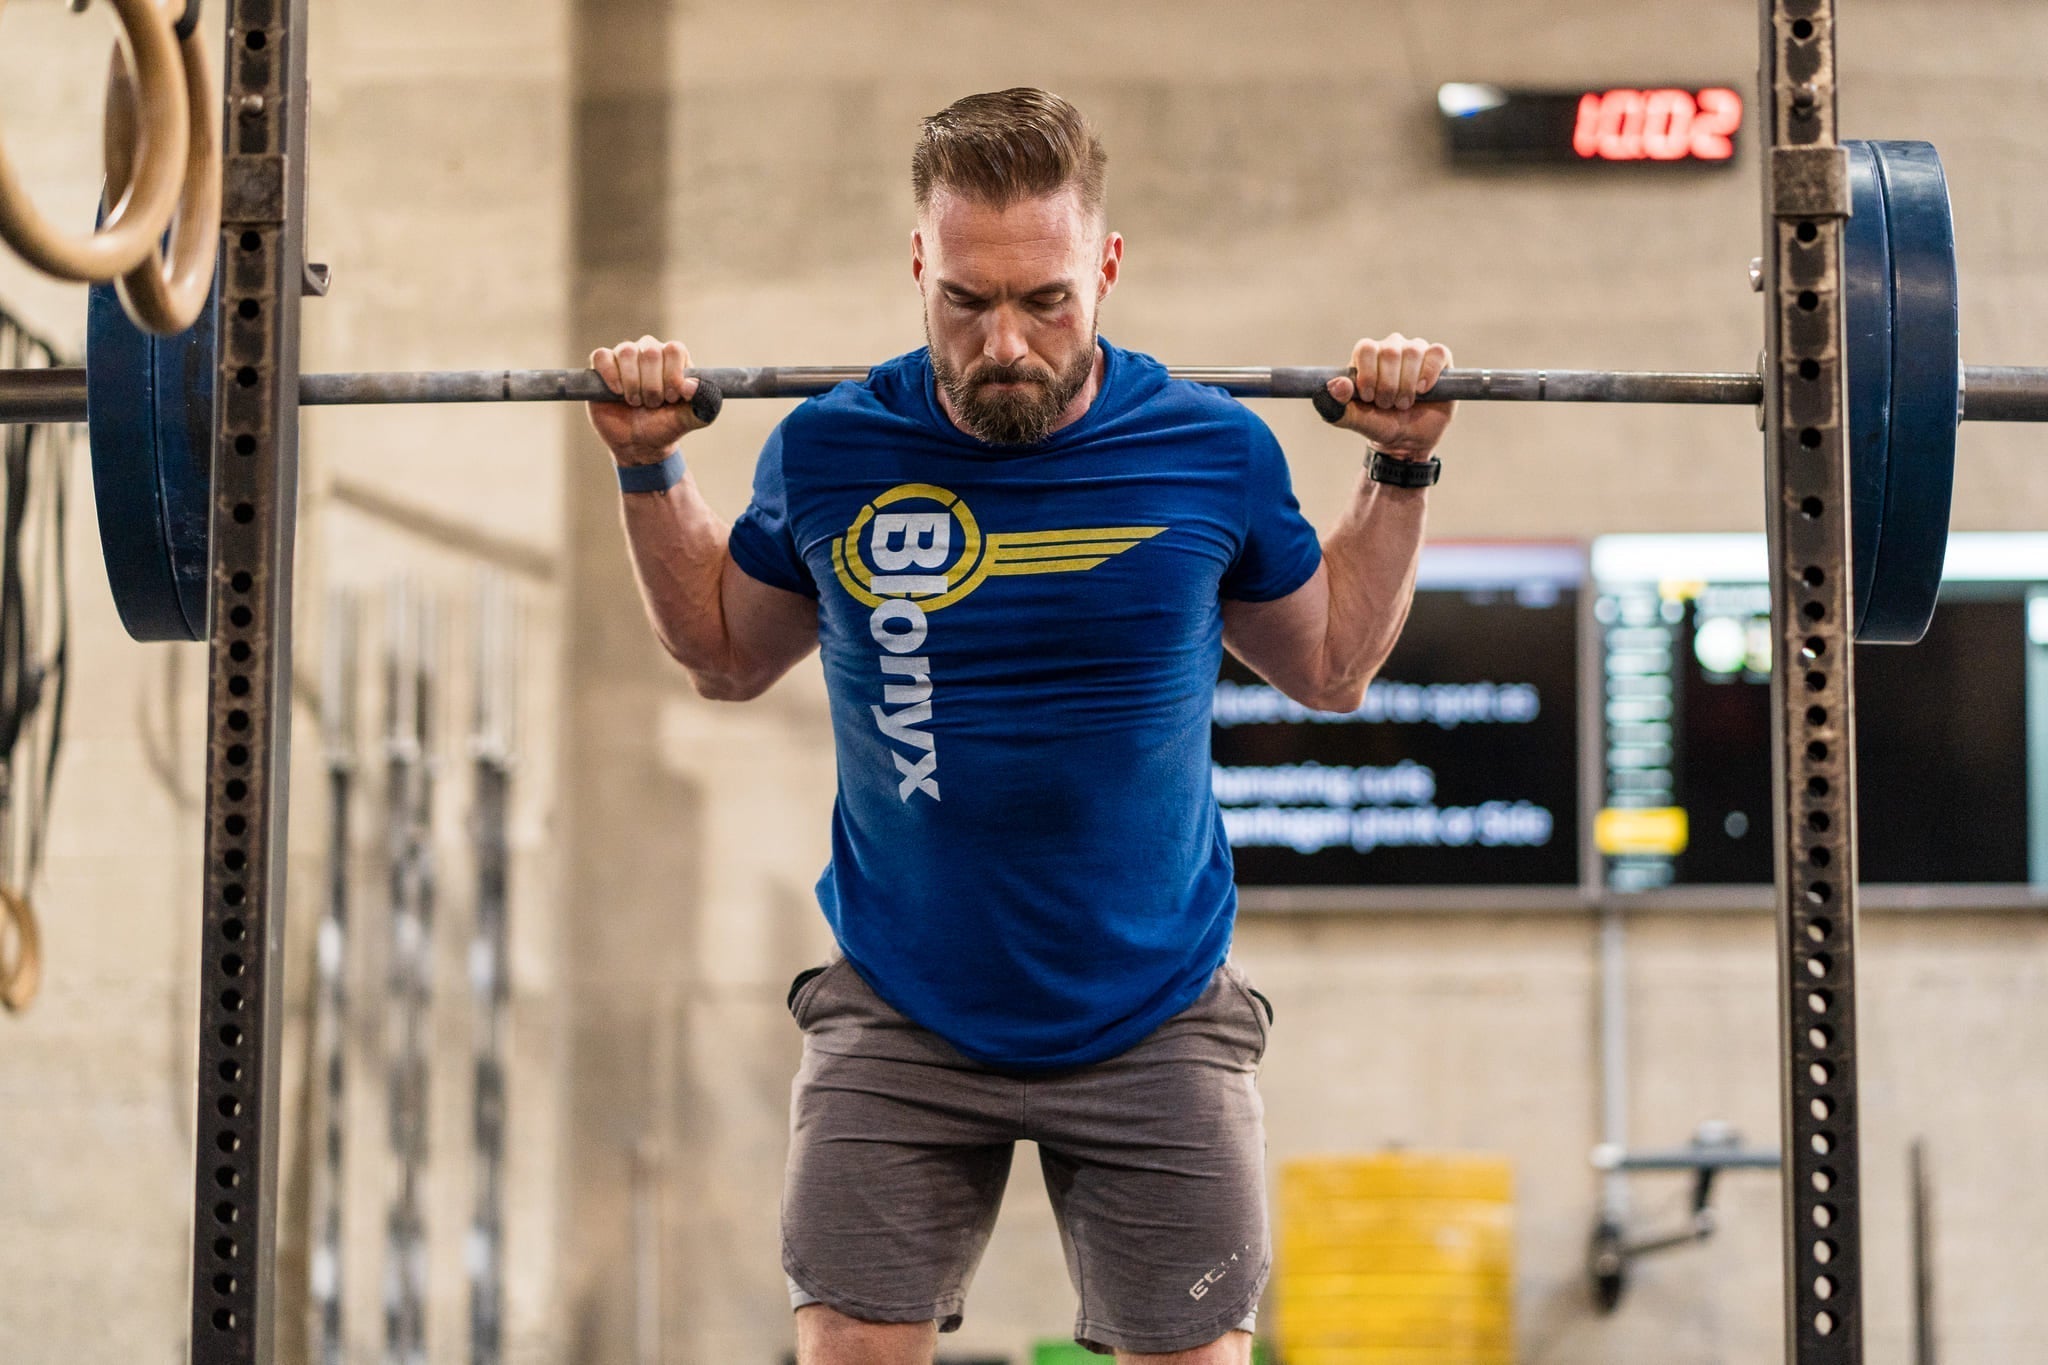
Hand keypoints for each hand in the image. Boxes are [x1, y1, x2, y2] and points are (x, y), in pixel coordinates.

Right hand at [586, 335, 711, 465]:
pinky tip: (617, 392)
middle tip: (652, 404)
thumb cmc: (664, 426)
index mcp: (674, 358)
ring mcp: (625, 356)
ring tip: (636, 402)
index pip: (674, 349)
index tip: (671, 399)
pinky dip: (610, 375)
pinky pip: (602, 356)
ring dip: (633, 383)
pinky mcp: (604, 365)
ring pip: (627, 352)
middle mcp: (650, 351)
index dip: (672, 375)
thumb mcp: (688, 420)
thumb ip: (702, 405)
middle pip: (651, 351)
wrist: (638, 444)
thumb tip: (692, 386)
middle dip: (652, 385)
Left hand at [1322, 333, 1454, 459]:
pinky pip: (1437, 353)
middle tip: (1388, 405)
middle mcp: (1391, 347)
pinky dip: (1429, 373)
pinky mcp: (1439, 359)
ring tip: (1404, 403)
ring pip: (1413, 352)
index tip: (1369, 398)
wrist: (1409, 440)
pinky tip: (1423, 390)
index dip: (1368, 374)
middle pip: (1390, 351)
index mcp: (1367, 356)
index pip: (1366, 349)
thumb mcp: (1357, 421)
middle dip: (1389, 385)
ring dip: (1408, 385)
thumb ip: (1340, 406)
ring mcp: (1416, 350)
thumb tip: (1336, 386)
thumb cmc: (1380, 424)